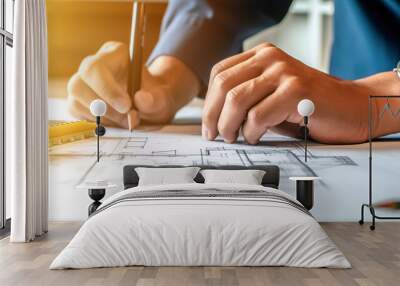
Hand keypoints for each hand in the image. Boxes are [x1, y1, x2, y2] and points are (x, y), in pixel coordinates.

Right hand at [68, 42, 199, 127]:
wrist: (151, 106)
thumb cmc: (155, 97)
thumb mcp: (163, 98)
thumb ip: (156, 99)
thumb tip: (141, 99)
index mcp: (114, 54)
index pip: (97, 68)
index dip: (107, 90)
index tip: (126, 107)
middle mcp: (93, 66)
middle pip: (78, 83)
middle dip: (102, 107)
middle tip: (126, 119)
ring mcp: (83, 83)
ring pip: (75, 100)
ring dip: (101, 118)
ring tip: (124, 121)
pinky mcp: (78, 100)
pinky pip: (76, 113)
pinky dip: (95, 123)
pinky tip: (113, 122)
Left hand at [202, 43, 373, 143]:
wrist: (355, 107)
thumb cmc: (313, 105)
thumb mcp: (274, 94)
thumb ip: (248, 98)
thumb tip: (216, 118)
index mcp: (263, 56)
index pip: (220, 74)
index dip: (209, 102)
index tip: (209, 123)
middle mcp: (272, 58)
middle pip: (223, 85)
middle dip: (212, 116)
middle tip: (215, 135)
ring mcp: (284, 72)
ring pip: (236, 100)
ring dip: (229, 126)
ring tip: (235, 137)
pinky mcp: (296, 90)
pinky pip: (258, 116)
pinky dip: (252, 132)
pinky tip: (257, 136)